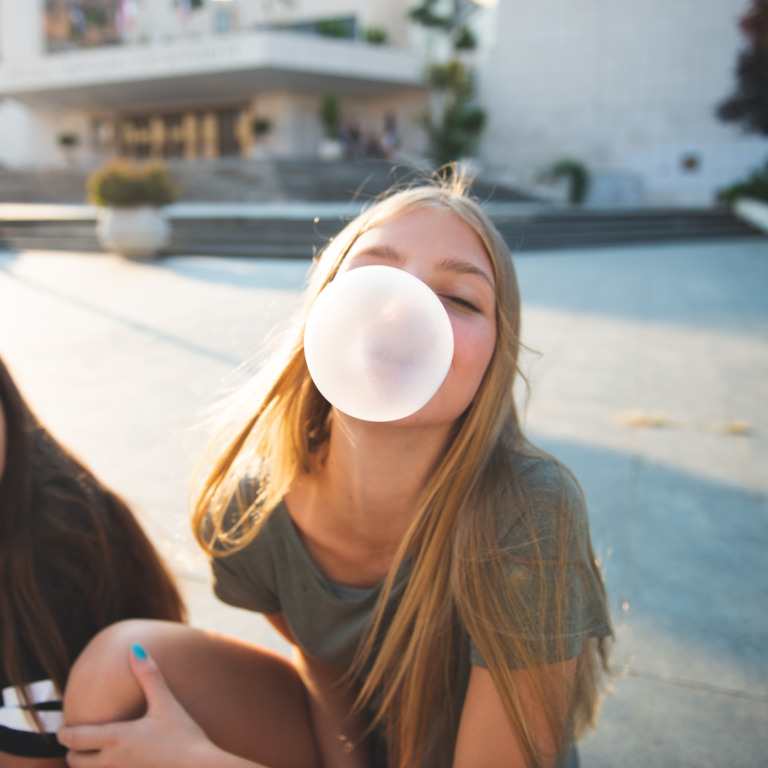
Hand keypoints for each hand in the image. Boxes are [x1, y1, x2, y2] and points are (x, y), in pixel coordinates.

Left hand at [59, 645, 212, 767]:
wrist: (199, 767)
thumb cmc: (183, 735)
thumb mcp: (166, 703)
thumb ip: (148, 676)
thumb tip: (135, 648)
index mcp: (115, 738)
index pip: (74, 738)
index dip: (64, 732)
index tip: (63, 727)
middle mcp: (110, 762)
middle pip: (73, 761)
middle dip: (73, 750)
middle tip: (78, 740)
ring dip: (85, 765)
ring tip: (93, 753)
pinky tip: (116, 763)